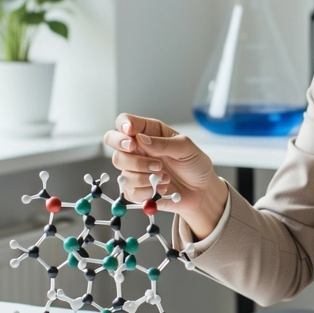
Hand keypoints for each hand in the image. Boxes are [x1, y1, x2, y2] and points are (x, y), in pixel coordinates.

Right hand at [103, 114, 227, 237]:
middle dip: (123, 146)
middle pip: (112, 140)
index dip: (123, 124)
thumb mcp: (186, 148)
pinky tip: (162, 188)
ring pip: (121, 167)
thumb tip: (141, 139)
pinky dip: (147, 190)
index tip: (131, 132)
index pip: (125, 122)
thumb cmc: (194, 164)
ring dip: (143, 173)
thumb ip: (163, 143)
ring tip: (165, 176)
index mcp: (149, 132)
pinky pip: (129, 189)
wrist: (201, 190)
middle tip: (137, 149)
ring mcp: (134, 169)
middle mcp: (137, 149)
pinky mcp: (135, 189)